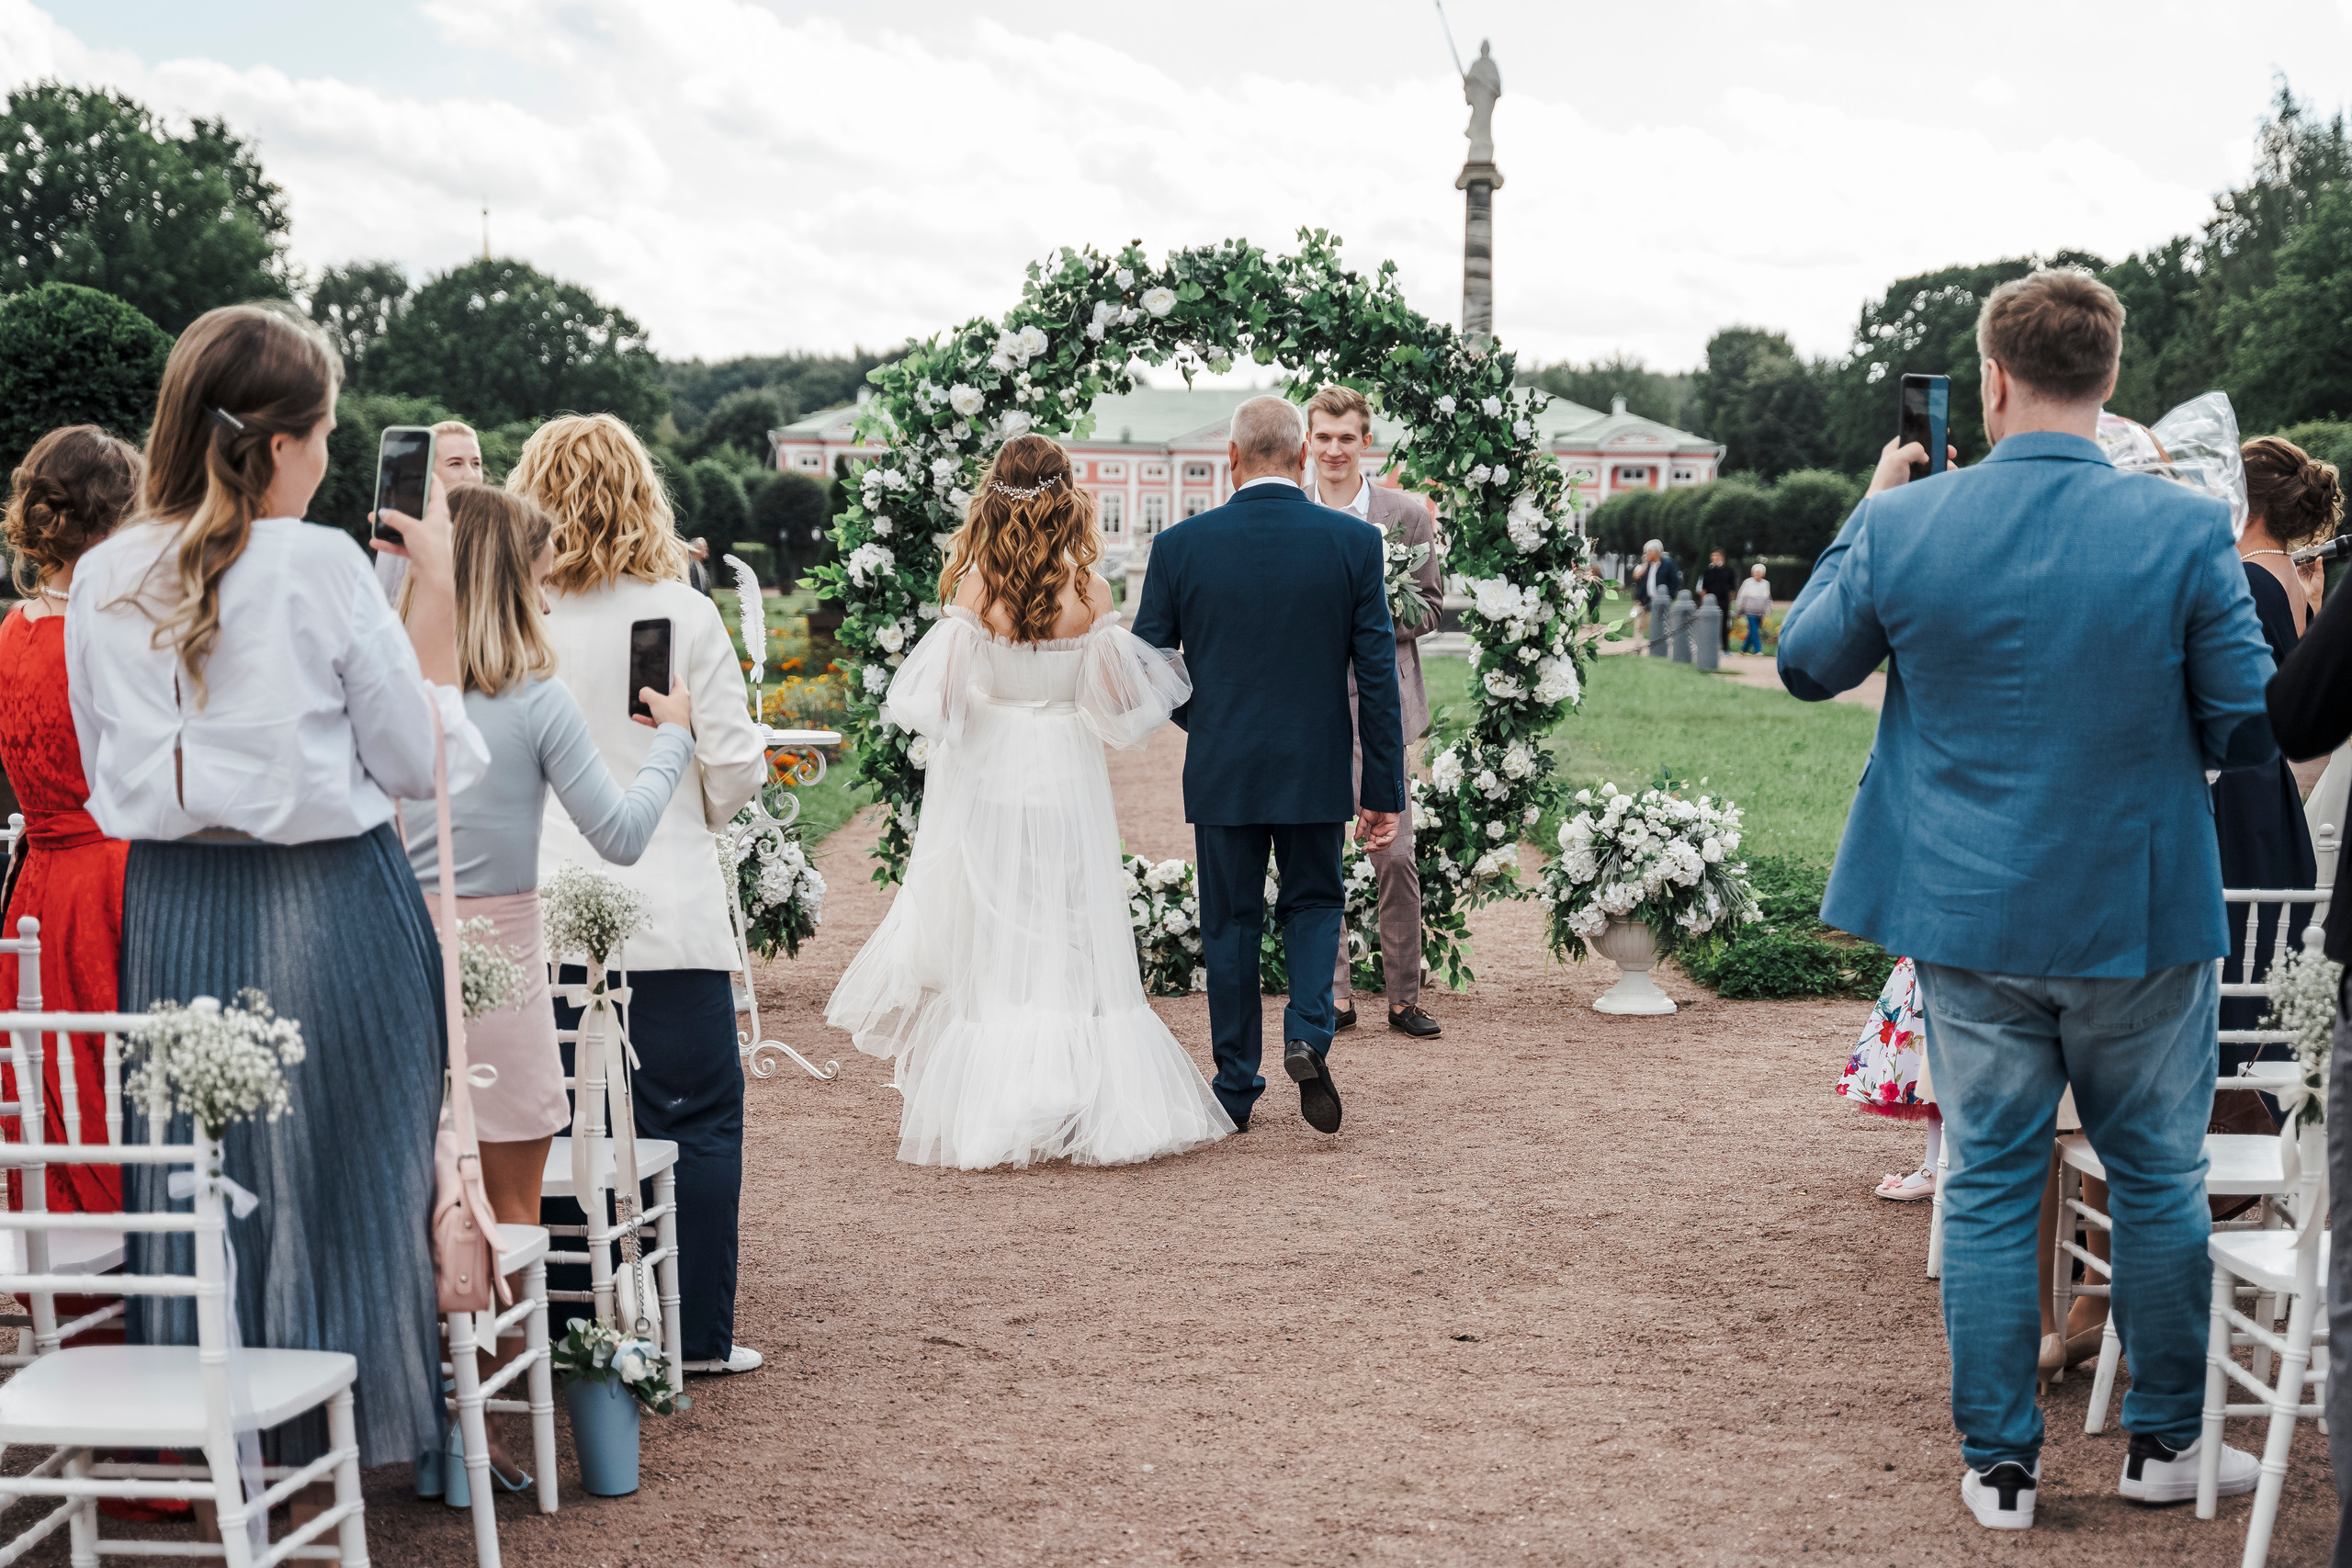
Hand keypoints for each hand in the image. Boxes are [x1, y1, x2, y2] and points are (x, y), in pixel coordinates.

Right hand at [370, 472, 453, 595]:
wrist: (434, 579)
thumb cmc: (430, 550)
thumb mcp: (411, 528)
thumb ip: (396, 518)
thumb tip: (382, 513)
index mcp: (439, 513)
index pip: (436, 489)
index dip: (430, 477)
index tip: (423, 468)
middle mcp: (435, 524)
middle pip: (417, 508)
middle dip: (400, 503)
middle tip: (388, 495)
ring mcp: (427, 538)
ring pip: (406, 527)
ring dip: (390, 524)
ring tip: (373, 519)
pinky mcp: (420, 551)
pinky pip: (402, 544)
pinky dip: (389, 543)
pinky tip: (375, 541)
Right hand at [633, 673, 692, 730]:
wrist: (674, 736)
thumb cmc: (672, 717)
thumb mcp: (655, 699)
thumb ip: (646, 693)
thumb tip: (643, 693)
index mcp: (682, 693)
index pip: (676, 679)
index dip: (668, 674)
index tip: (663, 673)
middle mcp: (681, 703)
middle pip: (667, 694)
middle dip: (656, 693)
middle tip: (648, 692)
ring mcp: (676, 714)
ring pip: (661, 707)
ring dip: (650, 707)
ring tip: (641, 704)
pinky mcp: (670, 724)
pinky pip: (656, 718)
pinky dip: (647, 718)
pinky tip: (638, 716)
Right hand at [1357, 808, 1398, 851]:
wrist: (1379, 799)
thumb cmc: (1372, 806)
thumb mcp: (1364, 818)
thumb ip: (1360, 828)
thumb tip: (1355, 838)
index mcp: (1375, 830)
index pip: (1372, 842)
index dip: (1368, 846)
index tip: (1362, 848)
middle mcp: (1382, 831)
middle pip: (1379, 845)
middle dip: (1373, 848)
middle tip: (1366, 848)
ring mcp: (1388, 830)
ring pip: (1385, 844)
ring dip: (1378, 847)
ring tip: (1371, 846)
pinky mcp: (1393, 827)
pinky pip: (1390, 837)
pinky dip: (1384, 841)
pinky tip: (1377, 842)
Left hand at [1866, 438, 1961, 496]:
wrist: (1886, 509)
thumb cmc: (1887, 482)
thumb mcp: (1897, 458)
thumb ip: (1913, 449)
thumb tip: (1926, 456)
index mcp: (1894, 450)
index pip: (1913, 436)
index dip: (1927, 433)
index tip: (1943, 432)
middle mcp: (1902, 460)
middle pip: (1926, 450)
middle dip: (1940, 451)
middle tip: (1952, 453)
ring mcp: (1909, 473)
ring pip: (1931, 464)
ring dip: (1944, 464)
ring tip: (1951, 469)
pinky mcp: (1915, 484)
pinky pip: (1931, 476)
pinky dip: (1940, 475)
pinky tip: (1947, 477)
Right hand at [2297, 552, 2325, 612]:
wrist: (2309, 596)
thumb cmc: (2317, 587)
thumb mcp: (2320, 576)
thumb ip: (2319, 566)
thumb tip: (2320, 557)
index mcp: (2314, 567)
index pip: (2314, 556)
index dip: (2315, 550)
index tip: (2317, 544)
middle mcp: (2307, 567)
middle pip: (2306, 556)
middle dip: (2307, 550)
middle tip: (2308, 546)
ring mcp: (2300, 569)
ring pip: (2300, 558)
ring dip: (2301, 554)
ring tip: (2303, 550)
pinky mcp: (2294, 572)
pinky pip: (2293, 564)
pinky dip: (2294, 560)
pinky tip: (2297, 557)